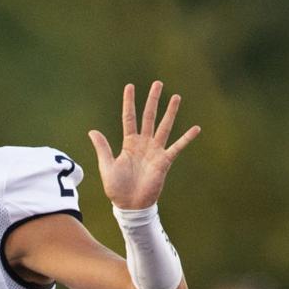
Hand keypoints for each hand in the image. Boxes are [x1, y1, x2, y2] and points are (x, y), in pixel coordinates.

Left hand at [88, 81, 199, 209]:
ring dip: (170, 112)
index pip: (129, 118)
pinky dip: (186, 138)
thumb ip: (102, 148)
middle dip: (153, 100)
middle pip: (149, 117)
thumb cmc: (117, 188)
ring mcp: (155, 151)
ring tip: (176, 96)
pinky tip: (196, 128)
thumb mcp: (107, 166)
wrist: (130, 205)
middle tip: (157, 83)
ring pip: (164, 127)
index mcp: (129, 143)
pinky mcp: (164, 161)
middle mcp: (143, 144)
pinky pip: (177, 147)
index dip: (129, 102)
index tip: (130, 86)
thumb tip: (92, 131)